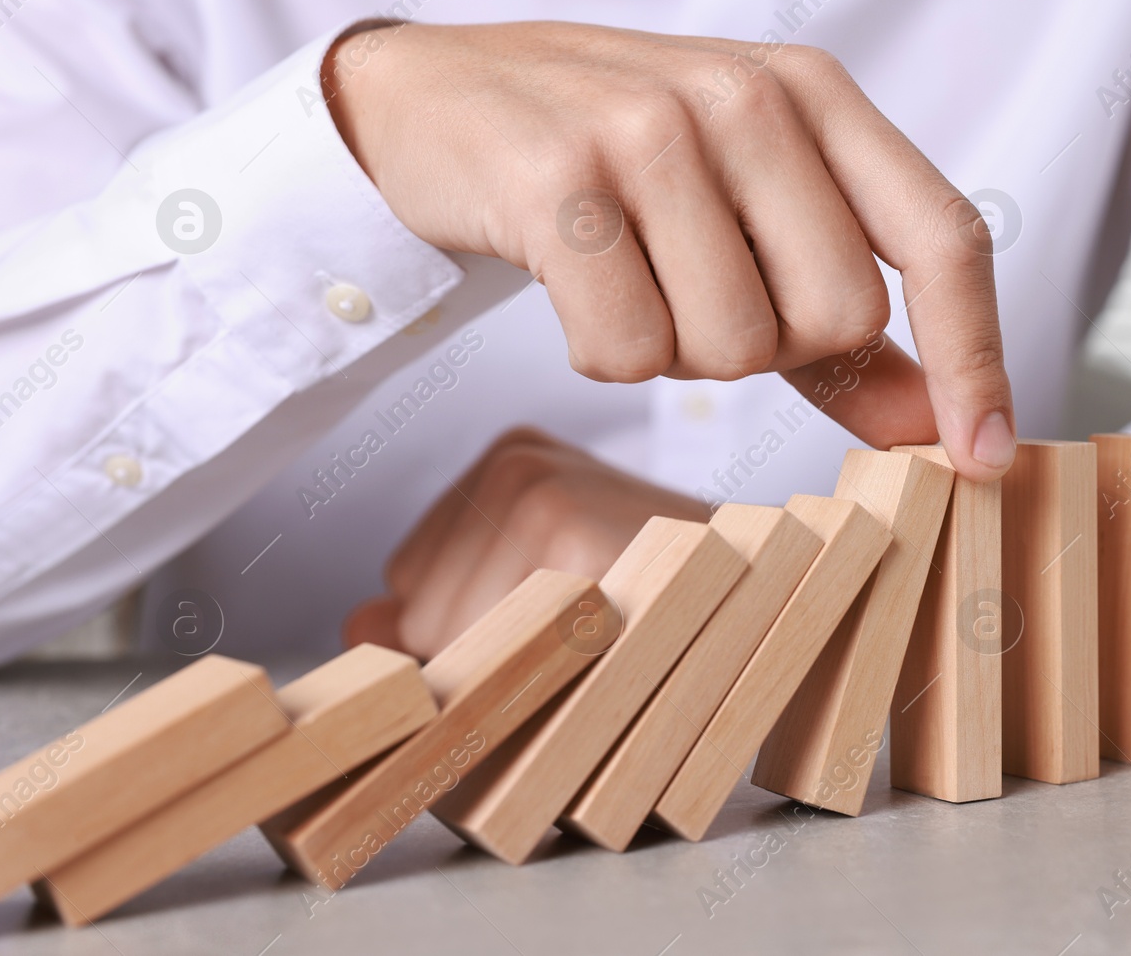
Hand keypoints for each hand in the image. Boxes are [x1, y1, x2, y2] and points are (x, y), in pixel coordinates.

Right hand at [323, 21, 1015, 479]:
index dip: (974, 357)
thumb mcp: (748, 213)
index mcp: (816, 95)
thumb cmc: (618, 164)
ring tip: (629, 277)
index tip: (984, 456)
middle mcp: (748, 97)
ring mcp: (651, 131)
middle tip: (696, 292)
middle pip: (836, 318)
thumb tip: (934, 429)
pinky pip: (627, 353)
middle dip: (770, 348)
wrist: (443, 97)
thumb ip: (845, 330)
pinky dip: (602, 354)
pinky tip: (574, 288)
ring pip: (731, 348)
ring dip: (676, 350)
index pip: (943, 238)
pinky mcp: (560, 182)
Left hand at [342, 428, 708, 658]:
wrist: (772, 588)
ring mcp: (535, 492)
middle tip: (577, 637)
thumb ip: (444, 604)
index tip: (541, 636)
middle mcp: (513, 465)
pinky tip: (594, 641)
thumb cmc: (665, 598)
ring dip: (507, 666)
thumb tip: (357, 625)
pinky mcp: (563, 532)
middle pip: (416, 609)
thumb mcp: (553, 581)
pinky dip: (528, 670)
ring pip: (442, 635)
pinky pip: (485, 642)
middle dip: (476, 652)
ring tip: (595, 636)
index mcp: (510, 459)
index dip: (463, 638)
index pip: (410, 583)